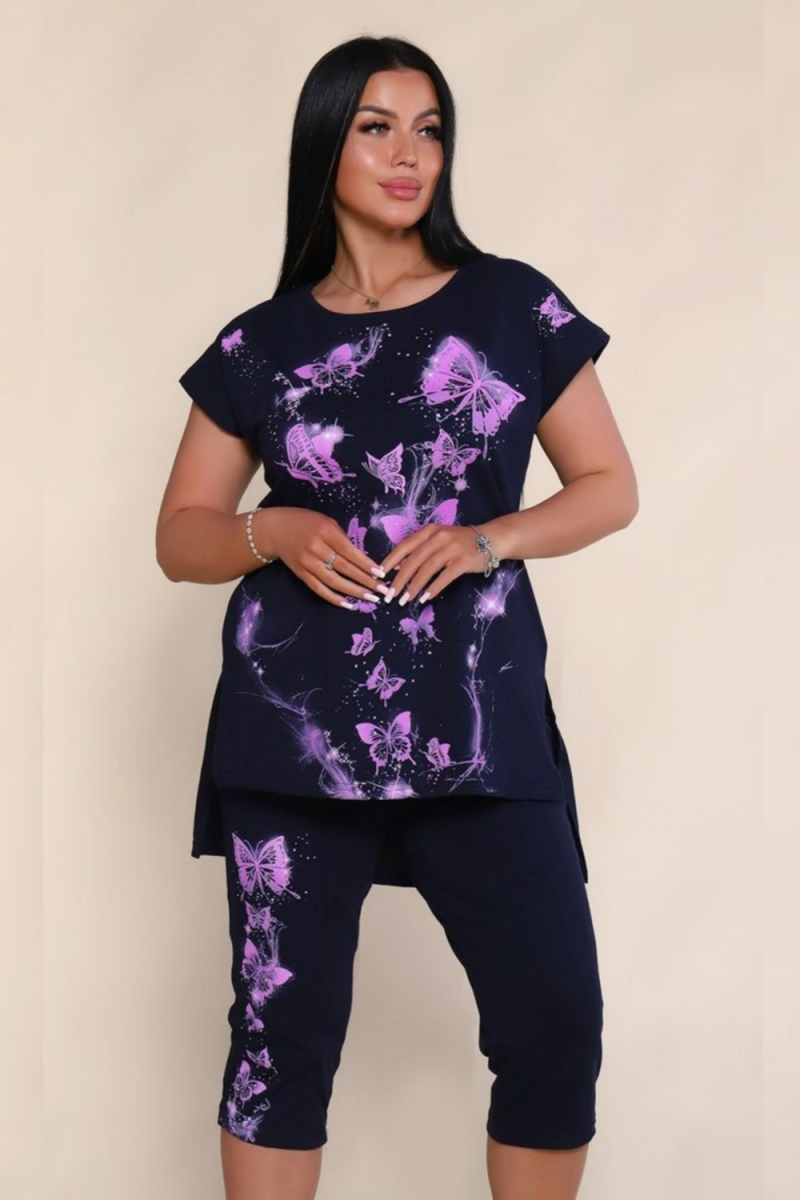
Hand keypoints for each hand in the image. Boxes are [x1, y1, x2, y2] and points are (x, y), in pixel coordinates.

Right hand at [256, 507, 390, 608]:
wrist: (275, 530)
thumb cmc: (306, 522)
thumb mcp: (326, 522)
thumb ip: (342, 538)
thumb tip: (362, 559)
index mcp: (325, 532)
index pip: (350, 552)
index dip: (366, 564)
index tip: (380, 574)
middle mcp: (316, 548)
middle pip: (345, 568)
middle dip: (366, 581)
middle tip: (382, 590)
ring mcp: (307, 563)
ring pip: (334, 581)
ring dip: (354, 592)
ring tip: (370, 598)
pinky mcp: (301, 574)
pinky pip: (319, 589)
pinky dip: (334, 598)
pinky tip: (348, 604)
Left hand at [378, 523, 487, 605]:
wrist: (491, 539)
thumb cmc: (460, 542)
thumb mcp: (438, 540)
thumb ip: (419, 550)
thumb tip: (397, 567)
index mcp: (429, 531)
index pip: (404, 546)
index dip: (390, 561)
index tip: (379, 575)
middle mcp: (439, 537)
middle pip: (414, 560)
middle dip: (399, 580)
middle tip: (390, 595)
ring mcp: (452, 548)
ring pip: (427, 569)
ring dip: (414, 587)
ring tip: (405, 600)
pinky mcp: (464, 560)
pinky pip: (445, 576)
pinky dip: (434, 588)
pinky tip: (425, 598)